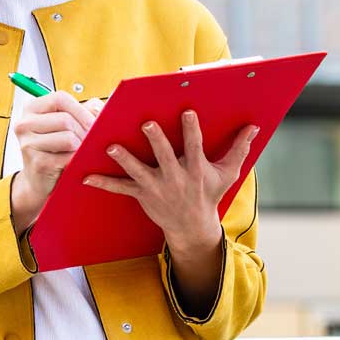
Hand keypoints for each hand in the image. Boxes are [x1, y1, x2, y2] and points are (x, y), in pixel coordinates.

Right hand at [10, 92, 103, 233]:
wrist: (39, 180)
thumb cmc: (55, 149)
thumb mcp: (66, 124)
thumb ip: (83, 111)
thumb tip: (99, 108)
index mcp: (32, 109)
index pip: (60, 98)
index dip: (81, 110)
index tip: (93, 122)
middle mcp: (24, 124)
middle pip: (66, 119)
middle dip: (84, 131)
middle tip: (89, 141)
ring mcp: (28, 144)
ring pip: (69, 138)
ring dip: (81, 147)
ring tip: (80, 151)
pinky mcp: (37, 163)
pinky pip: (68, 157)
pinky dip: (77, 160)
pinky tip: (75, 162)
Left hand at [83, 110, 258, 253]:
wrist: (192, 227)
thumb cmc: (210, 193)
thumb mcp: (228, 174)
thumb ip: (239, 148)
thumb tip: (254, 126)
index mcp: (196, 171)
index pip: (194, 147)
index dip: (191, 130)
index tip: (187, 112)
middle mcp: (175, 179)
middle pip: (165, 158)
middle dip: (156, 141)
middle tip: (146, 124)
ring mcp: (157, 188)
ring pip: (138, 172)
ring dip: (125, 160)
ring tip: (111, 147)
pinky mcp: (142, 195)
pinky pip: (120, 188)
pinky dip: (103, 183)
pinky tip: (85, 177)